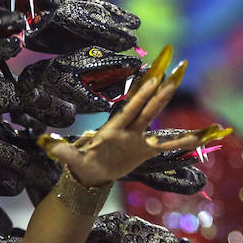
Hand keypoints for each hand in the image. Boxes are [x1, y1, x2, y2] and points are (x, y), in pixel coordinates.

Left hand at [37, 46, 231, 186]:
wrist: (90, 174)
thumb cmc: (80, 163)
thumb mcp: (70, 158)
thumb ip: (60, 150)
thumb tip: (43, 142)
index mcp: (112, 129)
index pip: (129, 109)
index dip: (141, 95)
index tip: (152, 79)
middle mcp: (127, 129)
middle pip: (147, 106)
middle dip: (160, 89)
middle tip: (176, 69)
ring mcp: (137, 138)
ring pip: (155, 117)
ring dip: (166, 102)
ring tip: (180, 84)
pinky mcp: (144, 150)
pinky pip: (166, 145)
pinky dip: (181, 142)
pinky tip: (199, 137)